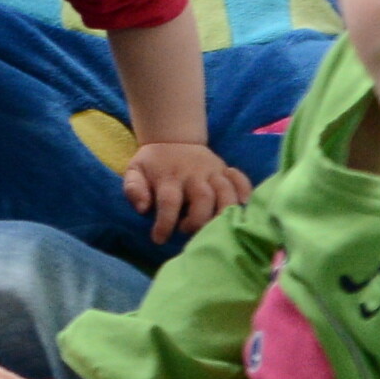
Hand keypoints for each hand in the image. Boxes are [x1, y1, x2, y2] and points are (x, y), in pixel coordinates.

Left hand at [120, 139, 250, 241]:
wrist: (173, 139)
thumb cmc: (152, 163)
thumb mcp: (134, 171)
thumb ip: (134, 188)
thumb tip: (143, 208)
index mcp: (169, 176)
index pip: (169, 202)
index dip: (165, 223)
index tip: (159, 239)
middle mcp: (194, 174)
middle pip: (203, 198)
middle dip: (197, 220)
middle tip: (186, 230)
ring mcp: (213, 171)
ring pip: (226, 191)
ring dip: (224, 212)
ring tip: (216, 227)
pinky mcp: (226, 170)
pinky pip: (241, 180)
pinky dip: (245, 192)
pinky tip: (243, 207)